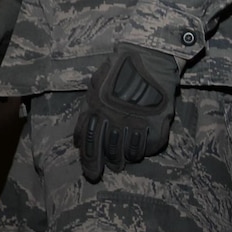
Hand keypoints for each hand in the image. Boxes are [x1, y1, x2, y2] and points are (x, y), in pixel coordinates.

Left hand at [74, 42, 181, 182]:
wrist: (149, 58)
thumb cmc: (119, 70)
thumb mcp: (95, 87)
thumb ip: (86, 113)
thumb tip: (76, 141)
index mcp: (97, 110)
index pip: (89, 143)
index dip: (89, 161)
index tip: (91, 174)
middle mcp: (114, 119)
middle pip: (108, 152)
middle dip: (106, 165)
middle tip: (109, 170)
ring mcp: (135, 123)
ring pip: (128, 154)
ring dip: (124, 159)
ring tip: (124, 159)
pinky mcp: (155, 126)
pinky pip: (147, 148)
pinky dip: (143, 150)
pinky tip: (140, 147)